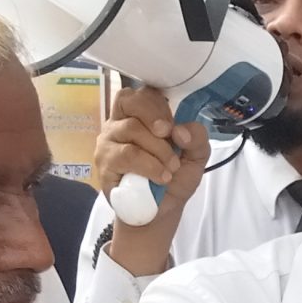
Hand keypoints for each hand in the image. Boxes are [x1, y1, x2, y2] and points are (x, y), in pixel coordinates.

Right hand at [94, 86, 209, 274]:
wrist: (160, 211)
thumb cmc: (174, 177)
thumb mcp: (196, 156)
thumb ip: (197, 137)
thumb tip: (180, 131)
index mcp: (140, 114)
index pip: (140, 92)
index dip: (157, 103)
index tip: (172, 124)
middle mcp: (119, 122)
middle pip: (129, 101)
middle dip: (155, 117)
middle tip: (170, 137)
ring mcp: (108, 141)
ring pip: (131, 129)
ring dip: (158, 149)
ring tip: (171, 168)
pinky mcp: (105, 163)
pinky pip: (126, 155)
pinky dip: (149, 165)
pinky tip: (161, 176)